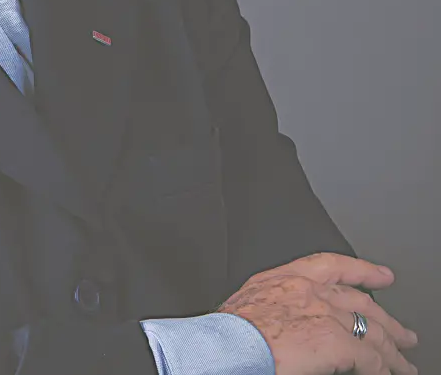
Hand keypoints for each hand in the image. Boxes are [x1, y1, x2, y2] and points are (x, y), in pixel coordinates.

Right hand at [217, 252, 417, 373]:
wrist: (223, 346)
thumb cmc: (229, 333)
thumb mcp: (249, 306)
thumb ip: (277, 307)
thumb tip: (292, 325)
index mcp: (283, 277)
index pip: (330, 264)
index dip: (360, 269)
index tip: (380, 274)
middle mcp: (307, 289)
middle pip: (359, 299)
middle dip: (386, 318)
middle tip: (403, 333)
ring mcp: (323, 312)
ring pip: (371, 328)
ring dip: (392, 349)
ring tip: (404, 364)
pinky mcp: (335, 340)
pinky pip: (371, 356)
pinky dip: (382, 368)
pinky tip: (387, 374)